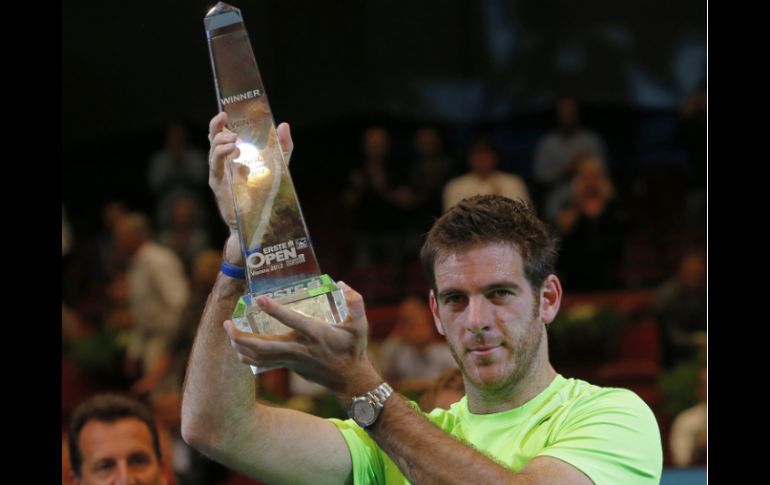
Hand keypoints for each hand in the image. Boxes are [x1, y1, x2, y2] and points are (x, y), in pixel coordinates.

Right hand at [207, 112, 293, 229]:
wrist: (261, 222)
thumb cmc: (266, 195)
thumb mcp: (278, 166)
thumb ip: (282, 147)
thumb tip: (283, 124)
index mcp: (235, 157)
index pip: (223, 136)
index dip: (221, 123)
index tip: (226, 113)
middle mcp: (225, 164)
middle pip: (213, 140)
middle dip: (216, 127)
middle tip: (224, 117)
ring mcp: (220, 174)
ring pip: (212, 151)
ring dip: (220, 141)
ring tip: (233, 138)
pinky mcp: (219, 185)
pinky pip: (216, 166)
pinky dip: (221, 155)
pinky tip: (232, 150)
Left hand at [223, 282, 380, 396]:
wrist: (349, 378)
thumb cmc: (353, 349)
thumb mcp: (360, 326)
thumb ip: (356, 303)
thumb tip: (342, 284)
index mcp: (317, 334)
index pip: (293, 321)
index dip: (275, 310)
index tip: (259, 299)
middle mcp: (301, 348)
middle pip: (265, 346)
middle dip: (243, 337)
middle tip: (227, 324)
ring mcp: (293, 359)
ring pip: (261, 356)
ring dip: (241, 346)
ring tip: (228, 332)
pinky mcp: (289, 366)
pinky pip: (264, 363)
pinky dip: (249, 357)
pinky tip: (238, 349)